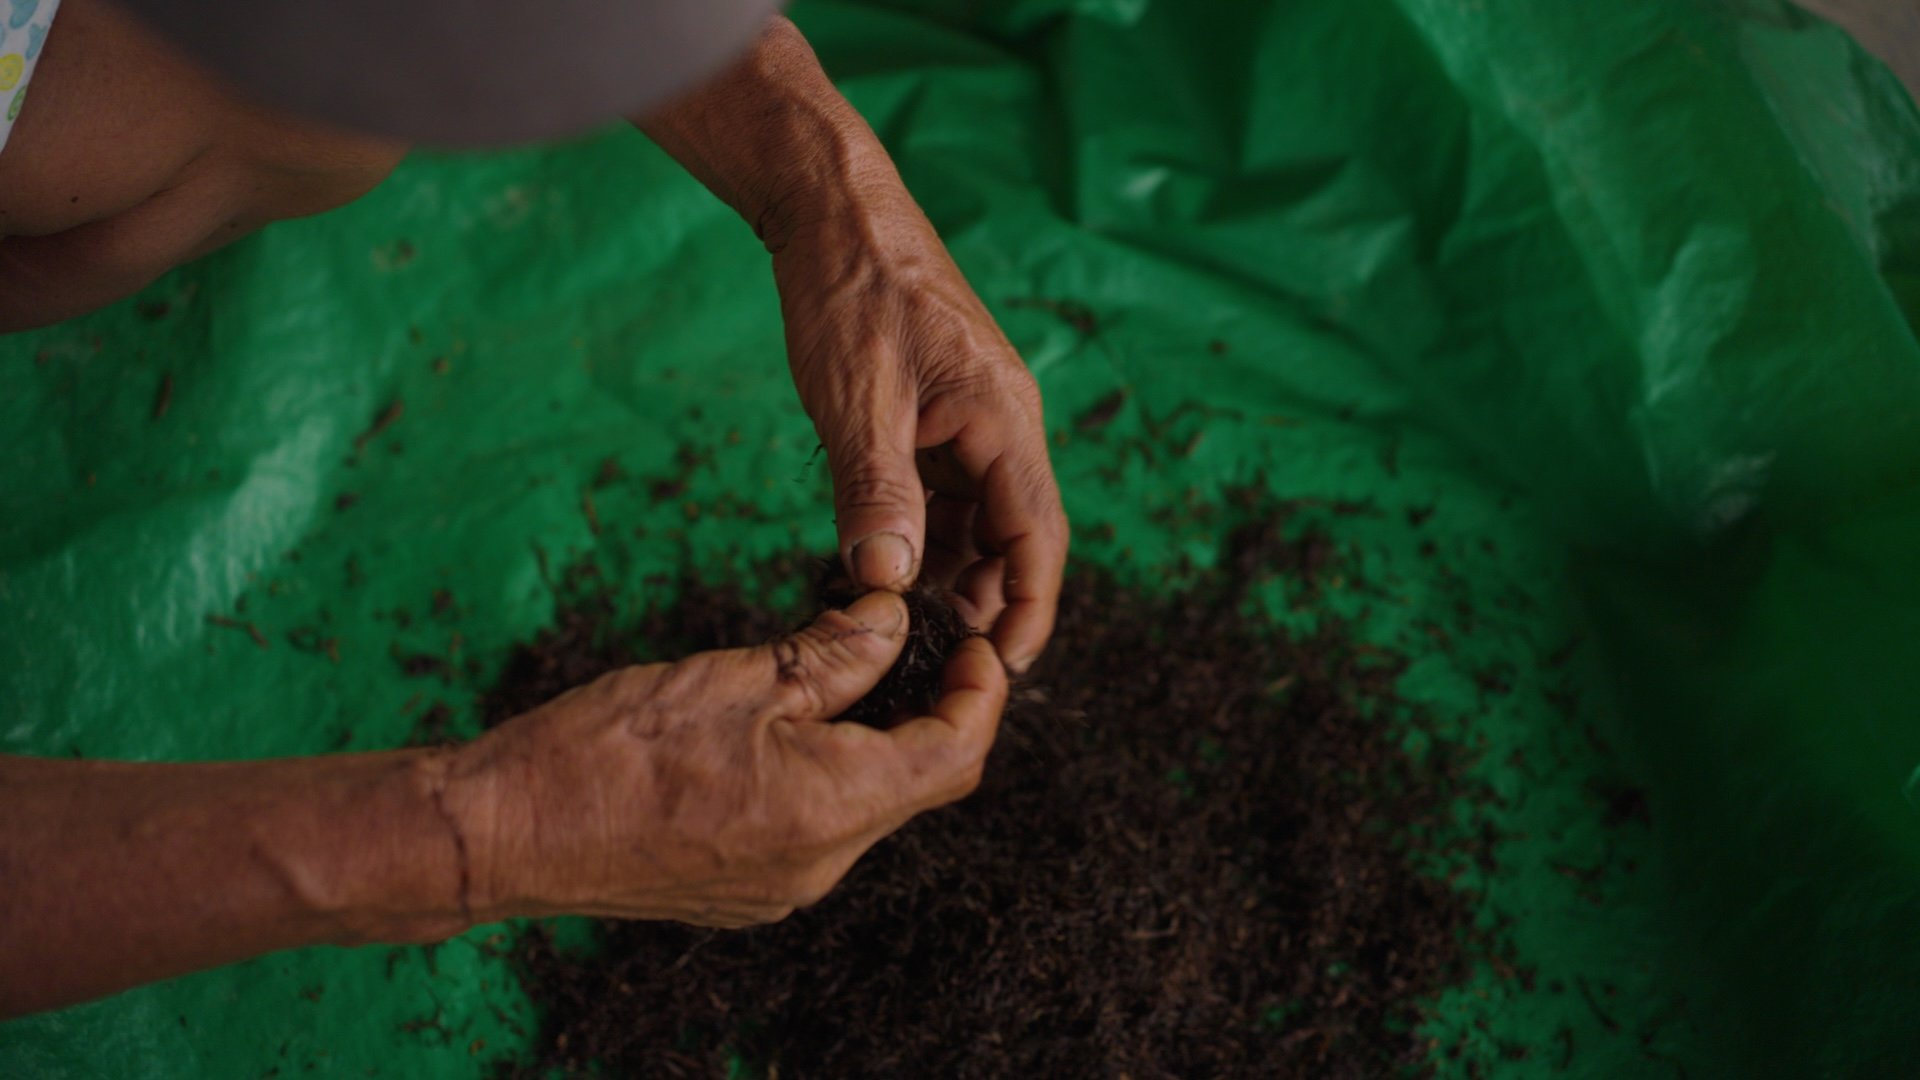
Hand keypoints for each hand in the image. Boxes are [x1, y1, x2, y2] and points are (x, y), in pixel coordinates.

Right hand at [440, 592, 1004, 927]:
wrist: (505, 832)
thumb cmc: (607, 749)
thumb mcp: (736, 675)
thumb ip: (834, 653)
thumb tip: (895, 622)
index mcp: (830, 808)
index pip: (955, 754)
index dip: (981, 692)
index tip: (975, 642)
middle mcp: (821, 863)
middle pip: (920, 782)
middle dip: (935, 708)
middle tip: (922, 640)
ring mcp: (783, 885)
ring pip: (870, 804)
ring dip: (879, 737)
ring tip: (852, 665)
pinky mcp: (747, 888)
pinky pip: (821, 825)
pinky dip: (832, 767)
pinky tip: (795, 718)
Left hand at [773, 197, 1068, 673]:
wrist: (834, 211)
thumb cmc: (850, 290)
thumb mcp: (856, 400)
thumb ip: (875, 491)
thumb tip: (887, 579)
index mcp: (1003, 418)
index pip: (1037, 536)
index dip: (1028, 608)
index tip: (1004, 666)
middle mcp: (1004, 423)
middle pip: (1016, 535)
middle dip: (987, 600)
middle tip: (938, 657)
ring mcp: (975, 419)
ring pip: (981, 518)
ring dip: (954, 570)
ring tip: (908, 621)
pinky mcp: (943, 414)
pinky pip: (950, 491)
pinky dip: (927, 533)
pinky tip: (888, 562)